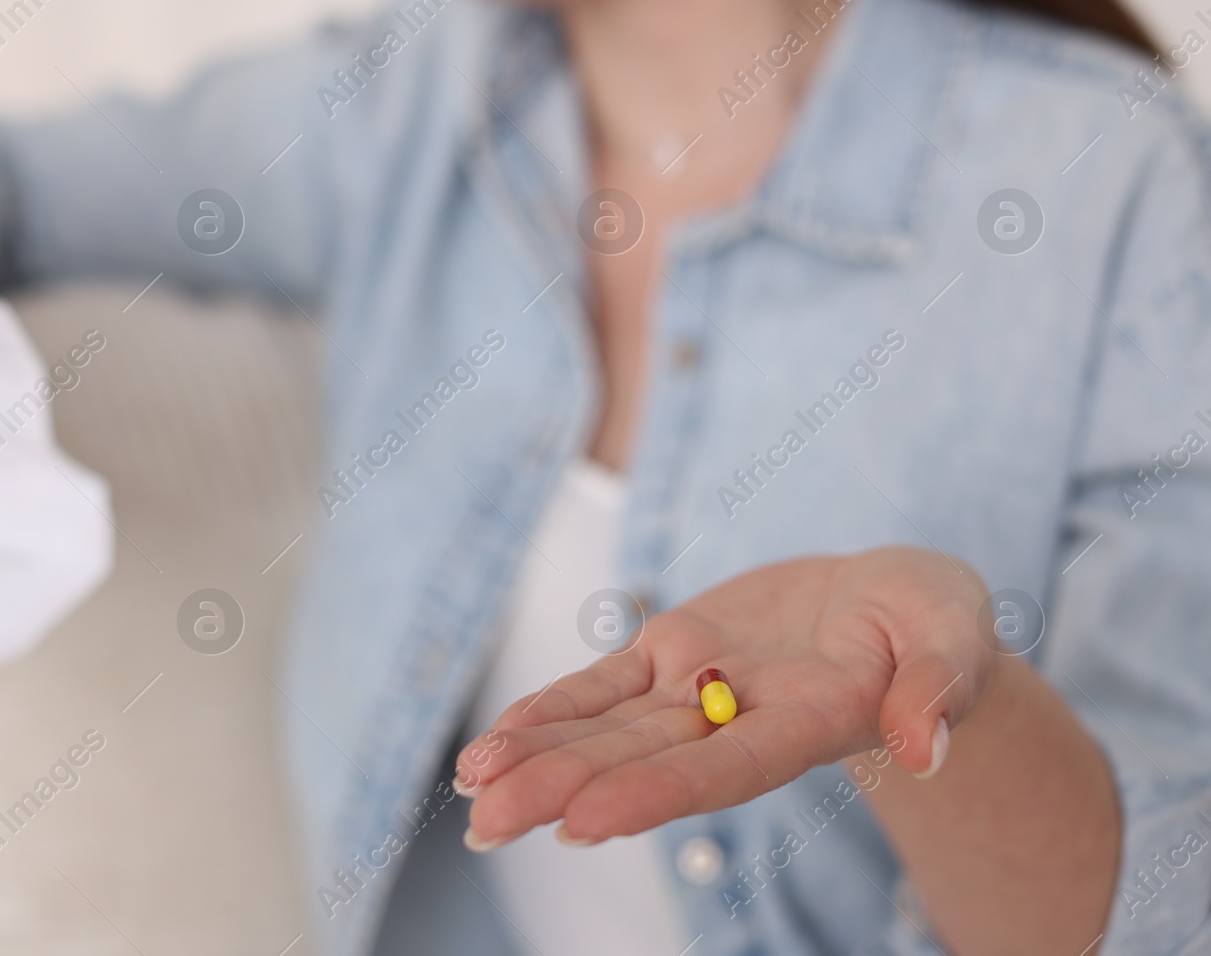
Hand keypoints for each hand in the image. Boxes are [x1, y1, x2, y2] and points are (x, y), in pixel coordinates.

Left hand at [455, 546, 995, 847]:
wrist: (890, 602)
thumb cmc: (932, 619)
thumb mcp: (954, 634)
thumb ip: (941, 687)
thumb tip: (927, 748)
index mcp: (808, 724)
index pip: (725, 767)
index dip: (655, 792)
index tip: (583, 823)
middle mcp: (739, 719)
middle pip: (643, 760)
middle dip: (562, 788)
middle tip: (485, 824)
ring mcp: (699, 689)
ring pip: (608, 728)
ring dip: (538, 757)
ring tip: (471, 787)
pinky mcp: (673, 652)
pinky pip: (602, 684)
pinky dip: (550, 710)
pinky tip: (494, 742)